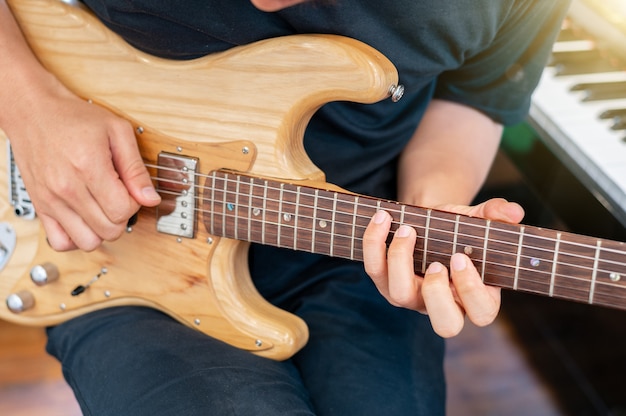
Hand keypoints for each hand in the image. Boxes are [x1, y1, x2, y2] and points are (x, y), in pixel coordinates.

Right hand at [7, 87, 160, 251]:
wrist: (34, 112)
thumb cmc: (74, 118)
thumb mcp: (117, 131)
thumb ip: (136, 168)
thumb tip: (151, 198)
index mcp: (88, 167)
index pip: (123, 210)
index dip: (135, 203)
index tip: (131, 190)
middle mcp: (67, 187)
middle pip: (109, 229)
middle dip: (122, 217)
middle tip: (119, 197)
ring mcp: (51, 200)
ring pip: (88, 242)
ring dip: (102, 230)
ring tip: (103, 209)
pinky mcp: (41, 207)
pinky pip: (61, 242)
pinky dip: (77, 238)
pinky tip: (86, 220)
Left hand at [362, 198, 524, 336]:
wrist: (427, 222)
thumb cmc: (458, 229)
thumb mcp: (477, 220)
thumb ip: (495, 214)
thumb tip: (514, 211)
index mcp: (475, 297)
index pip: (481, 312)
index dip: (471, 290)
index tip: (459, 258)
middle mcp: (443, 304)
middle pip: (445, 325)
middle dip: (438, 294)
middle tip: (436, 262)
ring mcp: (412, 297)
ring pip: (400, 295)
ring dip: (400, 260)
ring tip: (408, 230)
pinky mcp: (385, 282)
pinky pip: (374, 270)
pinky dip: (374, 242)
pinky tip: (383, 217)